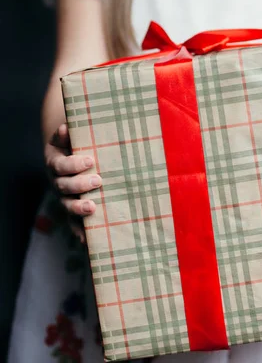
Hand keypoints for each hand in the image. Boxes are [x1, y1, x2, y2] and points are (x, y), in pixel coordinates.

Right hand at [45, 124, 101, 240]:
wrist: (72, 157)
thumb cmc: (77, 145)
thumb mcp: (72, 138)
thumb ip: (70, 134)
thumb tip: (67, 128)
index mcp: (56, 163)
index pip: (61, 165)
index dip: (73, 164)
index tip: (89, 161)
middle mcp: (57, 182)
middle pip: (64, 187)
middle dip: (80, 185)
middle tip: (98, 180)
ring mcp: (64, 198)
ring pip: (67, 206)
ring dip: (78, 208)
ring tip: (92, 208)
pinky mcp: (73, 211)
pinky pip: (74, 224)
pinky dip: (79, 232)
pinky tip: (86, 241)